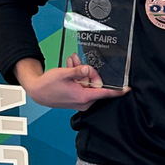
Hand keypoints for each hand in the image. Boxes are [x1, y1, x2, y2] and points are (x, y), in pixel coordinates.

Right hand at [14, 55, 128, 110]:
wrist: (37, 91)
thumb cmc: (48, 85)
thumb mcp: (64, 74)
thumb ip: (78, 71)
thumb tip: (89, 70)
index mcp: (83, 96)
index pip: (104, 93)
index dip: (117, 91)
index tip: (127, 89)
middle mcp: (83, 101)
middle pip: (95, 84)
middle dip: (89, 71)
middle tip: (79, 63)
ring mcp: (79, 101)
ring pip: (87, 83)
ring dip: (81, 72)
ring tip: (72, 63)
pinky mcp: (76, 98)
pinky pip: (82, 85)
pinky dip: (78, 76)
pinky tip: (71, 67)